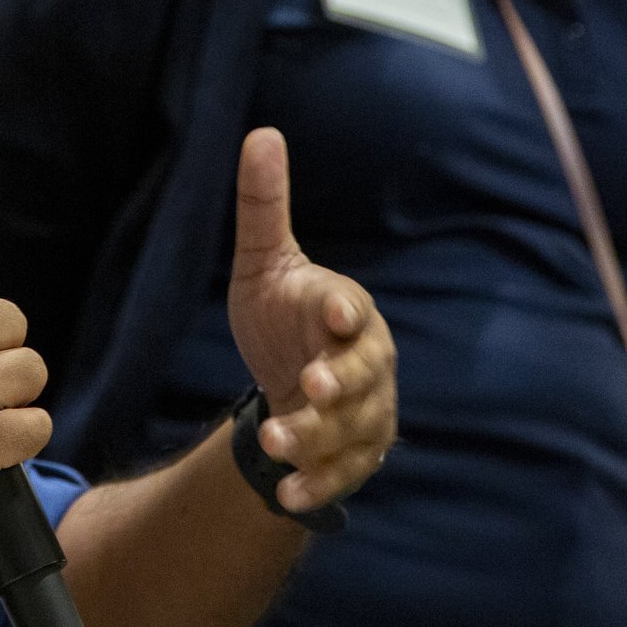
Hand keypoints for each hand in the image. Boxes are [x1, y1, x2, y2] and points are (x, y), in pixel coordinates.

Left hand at [225, 128, 395, 513]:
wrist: (288, 378)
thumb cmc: (282, 314)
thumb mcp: (265, 262)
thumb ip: (264, 207)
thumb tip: (261, 133)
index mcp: (345, 311)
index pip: (353, 309)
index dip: (346, 312)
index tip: (335, 313)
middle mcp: (365, 364)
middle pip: (364, 376)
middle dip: (341, 384)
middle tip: (313, 387)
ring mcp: (364, 413)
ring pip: (352, 430)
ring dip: (318, 439)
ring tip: (277, 442)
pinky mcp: (353, 455)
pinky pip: (342, 474)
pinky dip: (316, 485)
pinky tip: (284, 493)